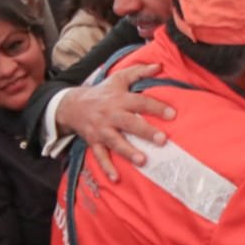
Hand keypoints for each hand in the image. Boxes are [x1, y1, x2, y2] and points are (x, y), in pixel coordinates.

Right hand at [56, 64, 176, 180]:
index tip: (172, 114)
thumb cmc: (102, 92)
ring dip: (129, 152)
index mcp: (119, 99)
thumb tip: (159, 66)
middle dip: (146, 132)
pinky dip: (107, 168)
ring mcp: (101, 130)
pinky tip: (116, 178)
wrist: (72, 105)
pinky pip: (100, 156)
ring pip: (116, 142)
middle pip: (130, 123)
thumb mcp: (118, 79)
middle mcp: (111, 114)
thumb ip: (139, 71)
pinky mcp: (94, 142)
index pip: (140, 102)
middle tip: (163, 140)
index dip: (156, 107)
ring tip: (143, 161)